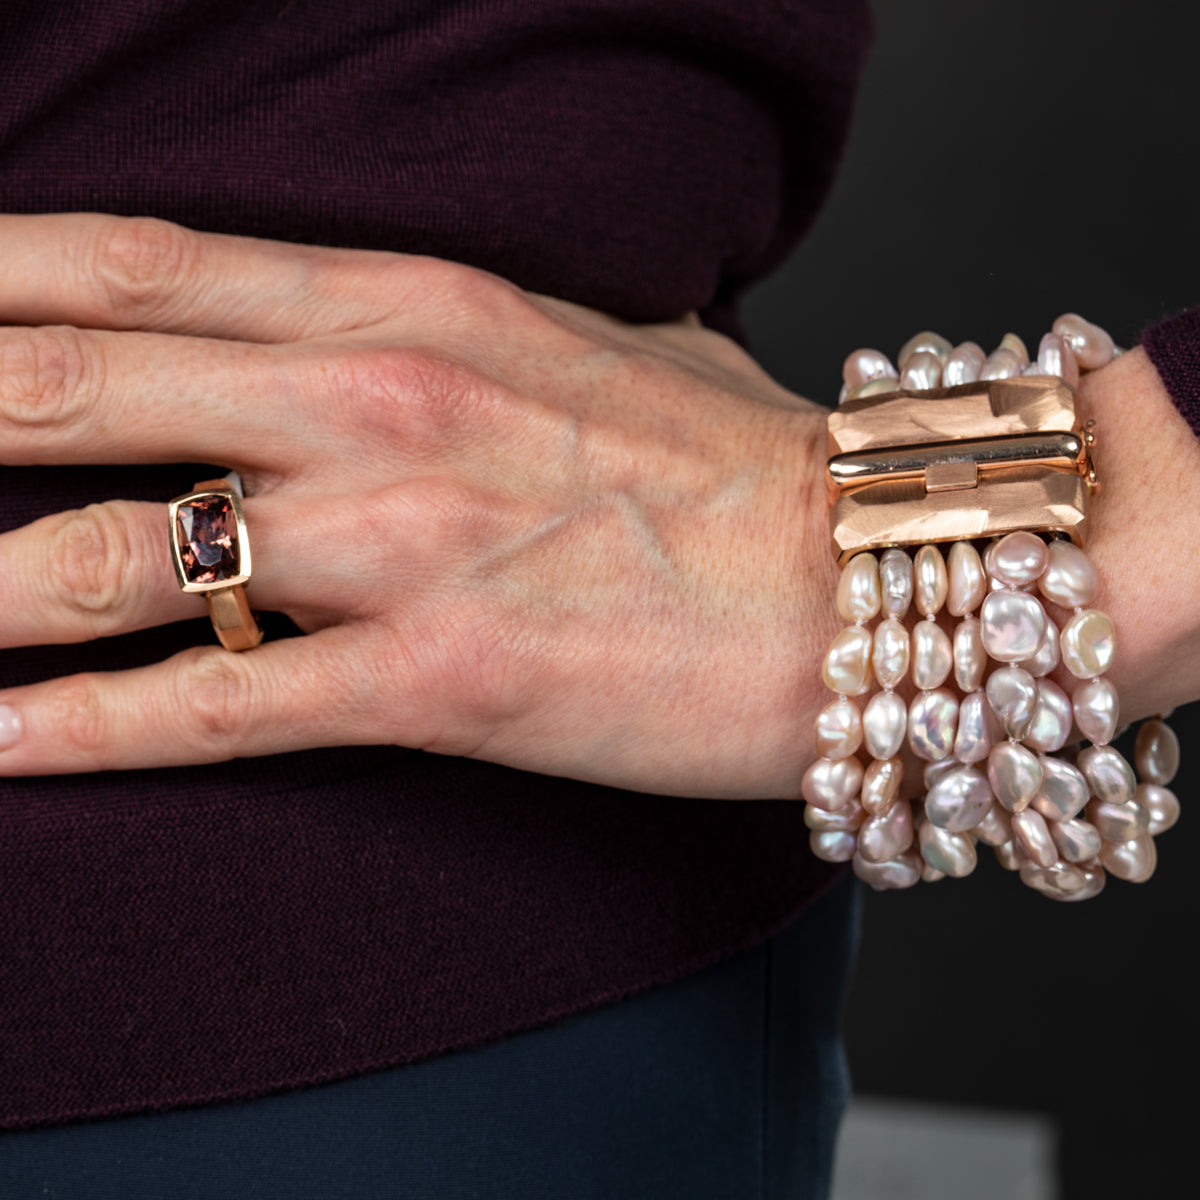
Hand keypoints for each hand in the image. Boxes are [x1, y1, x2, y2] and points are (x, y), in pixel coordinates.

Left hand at [0, 213, 840, 796]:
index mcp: (418, 305)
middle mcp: (382, 407)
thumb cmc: (743, 466)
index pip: (135, 265)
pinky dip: (82, 731)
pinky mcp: (444, 684)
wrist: (871, 577)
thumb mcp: (600, 345)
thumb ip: (486, 335)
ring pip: (113, 561)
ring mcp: (404, 546)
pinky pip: (218, 707)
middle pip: (71, 384)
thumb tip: (421, 336)